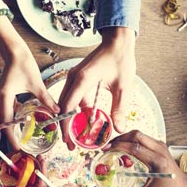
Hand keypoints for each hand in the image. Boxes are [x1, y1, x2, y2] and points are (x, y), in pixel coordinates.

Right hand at [0, 16, 58, 148]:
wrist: (14, 51)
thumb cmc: (23, 64)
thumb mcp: (37, 84)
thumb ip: (46, 99)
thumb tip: (58, 111)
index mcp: (5, 98)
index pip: (7, 123)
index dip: (12, 137)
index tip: (19, 148)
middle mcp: (0, 100)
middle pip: (5, 124)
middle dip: (13, 136)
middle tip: (23, 148)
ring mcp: (0, 98)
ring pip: (6, 118)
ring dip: (14, 129)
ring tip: (23, 140)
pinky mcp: (4, 96)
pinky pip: (8, 111)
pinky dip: (15, 120)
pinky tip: (24, 125)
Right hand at [59, 27, 135, 148]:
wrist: (117, 41)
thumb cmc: (120, 59)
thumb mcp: (123, 87)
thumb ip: (119, 108)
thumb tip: (118, 129)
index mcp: (83, 79)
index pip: (69, 107)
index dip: (66, 125)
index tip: (68, 140)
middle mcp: (74, 78)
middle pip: (63, 107)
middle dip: (65, 127)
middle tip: (70, 144)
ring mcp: (74, 77)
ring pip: (66, 103)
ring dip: (69, 119)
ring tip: (75, 136)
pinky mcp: (77, 78)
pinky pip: (73, 97)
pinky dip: (76, 110)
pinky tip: (84, 120)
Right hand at [109, 131, 185, 186]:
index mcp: (157, 160)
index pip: (134, 147)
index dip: (118, 146)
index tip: (106, 150)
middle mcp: (159, 149)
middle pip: (136, 135)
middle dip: (120, 138)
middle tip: (108, 146)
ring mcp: (160, 146)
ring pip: (139, 134)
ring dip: (125, 138)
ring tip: (114, 146)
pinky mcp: (160, 147)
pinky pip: (143, 138)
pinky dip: (132, 140)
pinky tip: (125, 149)